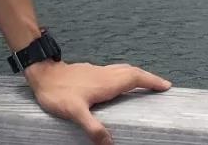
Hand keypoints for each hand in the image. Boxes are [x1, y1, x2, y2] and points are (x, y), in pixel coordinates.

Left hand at [24, 60, 170, 144]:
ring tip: (145, 84)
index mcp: (106, 82)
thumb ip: (92, 127)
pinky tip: (118, 85)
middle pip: (132, 71)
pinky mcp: (89, 72)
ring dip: (136, 75)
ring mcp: (97, 71)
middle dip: (148, 77)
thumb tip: (108, 143)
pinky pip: (113, 72)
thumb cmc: (57, 91)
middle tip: (161, 86)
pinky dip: (123, 76)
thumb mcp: (74, 112)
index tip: (166, 85)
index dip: (151, 80)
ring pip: (122, 70)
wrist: (41, 74)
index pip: (135, 77)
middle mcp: (105, 74)